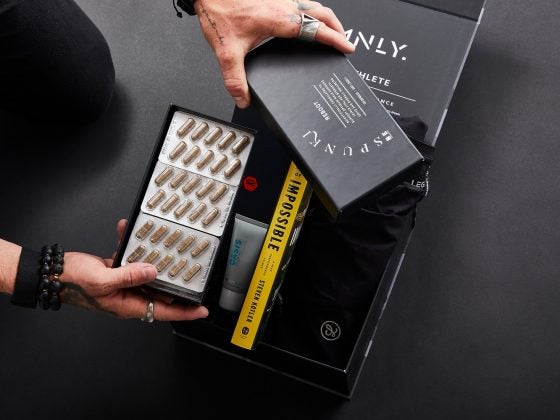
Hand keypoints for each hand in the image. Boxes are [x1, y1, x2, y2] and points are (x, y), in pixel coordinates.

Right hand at [59, 219, 208, 320]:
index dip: (185, 312)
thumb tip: (152, 271)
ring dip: (155, 260)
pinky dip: (133, 248)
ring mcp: (123, 284)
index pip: (163, 311)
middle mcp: (128, 297)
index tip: (202, 309)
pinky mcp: (116, 272)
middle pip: (160, 293)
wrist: (51, 272)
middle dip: (177, 284)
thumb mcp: (102, 279)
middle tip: (194, 275)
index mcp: (127, 304)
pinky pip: (132, 262)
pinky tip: (129, 233)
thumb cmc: (71, 281)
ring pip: (148, 275)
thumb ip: (129, 276)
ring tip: (168, 248)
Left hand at [194, 0, 354, 107]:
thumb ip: (234, 79)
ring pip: (312, 4)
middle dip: (337, 27)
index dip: (336, 39)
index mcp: (279, 20)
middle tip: (345, 40)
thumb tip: (243, 99)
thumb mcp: (226, 51)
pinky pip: (300, 1)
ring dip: (325, 17)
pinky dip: (311, 11)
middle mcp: (283, 5)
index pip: (317, 29)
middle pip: (322, 12)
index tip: (347, 48)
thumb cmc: (217, 11)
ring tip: (330, 30)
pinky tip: (303, 20)